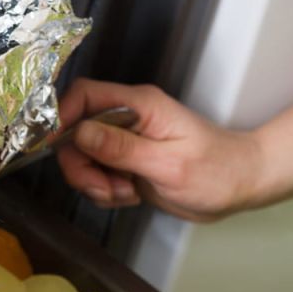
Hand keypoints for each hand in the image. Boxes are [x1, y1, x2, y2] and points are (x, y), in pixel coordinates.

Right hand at [55, 78, 264, 219]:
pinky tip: (128, 196)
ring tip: (123, 194)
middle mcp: (128, 118)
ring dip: (93, 182)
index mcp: (139, 105)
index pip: (85, 95)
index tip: (52, 146)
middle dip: (80, 165)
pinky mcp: (124, 162)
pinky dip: (103, 191)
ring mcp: (125, 140)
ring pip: (81, 157)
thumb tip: (79, 132)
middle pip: (75, 132)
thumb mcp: (167, 164)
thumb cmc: (217, 171)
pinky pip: (95, 174)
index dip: (61, 116)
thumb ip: (121, 148)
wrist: (240, 187)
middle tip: (104, 188)